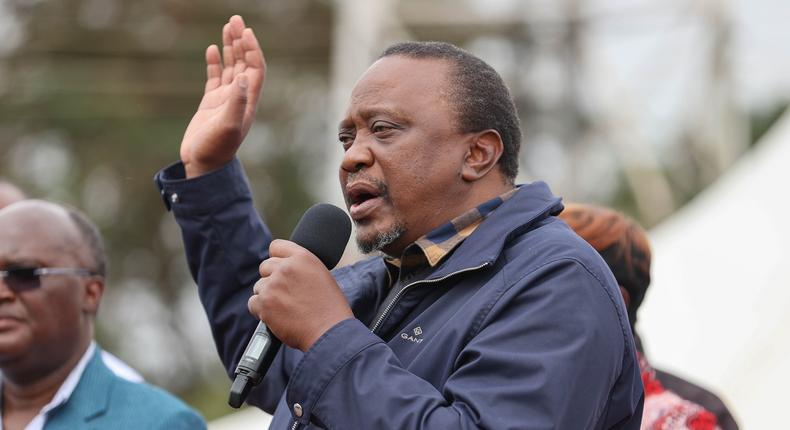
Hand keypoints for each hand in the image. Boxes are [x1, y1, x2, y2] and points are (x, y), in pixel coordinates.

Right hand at [180, 15, 265, 177]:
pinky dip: (215, 63)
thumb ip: (236, 101)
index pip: (255, 68)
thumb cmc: (216, 148)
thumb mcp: (228, 125)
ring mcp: (225, 99)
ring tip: (227, 26)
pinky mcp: (210, 103)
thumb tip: (243, 76)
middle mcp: (239, 97)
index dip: (252, 50)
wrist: (202, 165)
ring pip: (230, 66)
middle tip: (236, 19)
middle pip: (244, 62)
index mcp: (248, 100)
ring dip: (230, 47)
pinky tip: (213, 49)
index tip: (246, 31)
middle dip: (241, 41)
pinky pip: (214, 77)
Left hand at [249, 240, 353, 351]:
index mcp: (303, 257)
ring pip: (258, 286)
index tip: (279, 270)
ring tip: (284, 308)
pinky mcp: (265, 303)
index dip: (277, 259)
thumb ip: (301, 267)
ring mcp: (274, 285)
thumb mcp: (321, 275)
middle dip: (271, 279)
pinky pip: (253, 303)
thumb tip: (284, 267)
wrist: (329, 332)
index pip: (276, 246)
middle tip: (284, 294)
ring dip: (267, 296)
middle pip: (265, 266)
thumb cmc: (330, 308)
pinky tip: (276, 316)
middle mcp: (286, 267)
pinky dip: (261, 311)